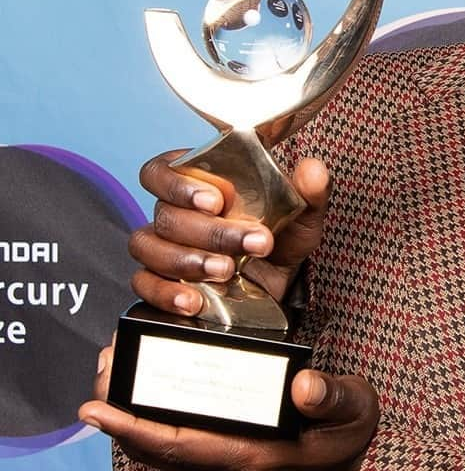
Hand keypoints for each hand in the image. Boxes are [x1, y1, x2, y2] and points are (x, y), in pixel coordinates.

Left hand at [79, 345, 378, 470]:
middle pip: (156, 448)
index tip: (94, 408)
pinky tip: (145, 392)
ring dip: (129, 417)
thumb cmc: (354, 436)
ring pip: (161, 447)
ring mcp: (224, 465)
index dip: (132, 427)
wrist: (358, 470)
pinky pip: (176, 443)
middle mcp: (228, 467)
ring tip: (111, 375)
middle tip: (99, 371)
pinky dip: (150, 419)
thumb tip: (302, 384)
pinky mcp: (226, 456)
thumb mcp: (356, 409)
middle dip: (118, 415)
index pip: (178, 445)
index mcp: (253, 457)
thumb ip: (332, 397)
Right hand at [128, 151, 329, 314]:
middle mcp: (175, 214)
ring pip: (148, 247)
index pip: (162, 171)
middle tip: (253, 243)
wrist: (282, 284)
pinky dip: (165, 292)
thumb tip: (314, 170)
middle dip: (211, 231)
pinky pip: (144, 285)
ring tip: (227, 270)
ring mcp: (164, 248)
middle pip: (166, 215)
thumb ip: (309, 190)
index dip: (180, 184)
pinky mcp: (162, 282)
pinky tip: (193, 300)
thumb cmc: (281, 237)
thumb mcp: (302, 215)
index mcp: (198, 184)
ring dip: (188, 260)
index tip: (216, 200)